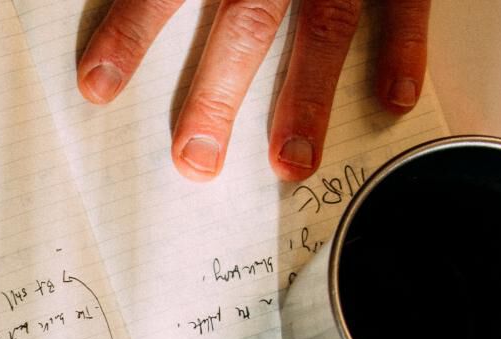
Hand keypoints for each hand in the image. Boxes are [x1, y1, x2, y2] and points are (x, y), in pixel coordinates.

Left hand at [75, 0, 429, 182]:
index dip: (130, 31)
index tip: (96, 86)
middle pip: (244, 21)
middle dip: (217, 93)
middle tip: (193, 158)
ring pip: (322, 24)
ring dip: (306, 97)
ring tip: (291, 160)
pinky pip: (404, 0)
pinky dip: (404, 49)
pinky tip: (393, 98)